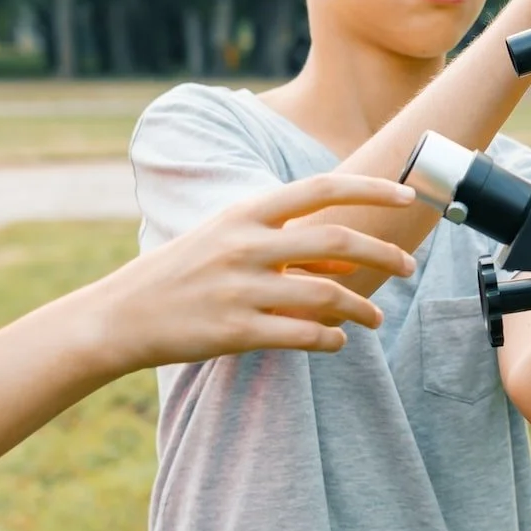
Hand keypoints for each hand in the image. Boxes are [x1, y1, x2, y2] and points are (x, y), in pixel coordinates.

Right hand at [87, 174, 420, 370]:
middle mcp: (246, 244)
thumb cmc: (179, 273)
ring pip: (327, 295)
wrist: (121, 315)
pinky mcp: (236, 331)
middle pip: (337, 239)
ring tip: (375, 318)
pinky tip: (337, 342)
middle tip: (408, 267)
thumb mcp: (224, 238)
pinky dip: (330, 339)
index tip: (409, 195)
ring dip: (362, 308)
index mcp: (245, 213)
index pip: (320, 189)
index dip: (370, 188)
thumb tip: (344, 255)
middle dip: (382, 254)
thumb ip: (278, 239)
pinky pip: (303, 335)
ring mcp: (241, 288)